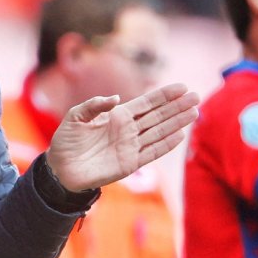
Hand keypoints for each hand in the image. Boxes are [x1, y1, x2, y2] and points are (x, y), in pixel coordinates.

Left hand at [47, 83, 199, 190]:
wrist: (60, 169)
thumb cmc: (66, 142)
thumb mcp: (75, 116)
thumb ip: (94, 105)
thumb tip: (116, 99)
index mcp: (118, 116)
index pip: (146, 103)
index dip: (164, 95)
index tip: (182, 87)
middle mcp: (128, 130)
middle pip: (158, 116)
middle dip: (177, 106)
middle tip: (196, 96)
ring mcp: (131, 146)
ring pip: (159, 132)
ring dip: (177, 123)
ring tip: (194, 112)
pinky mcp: (130, 163)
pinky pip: (152, 152)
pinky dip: (166, 145)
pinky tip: (180, 135)